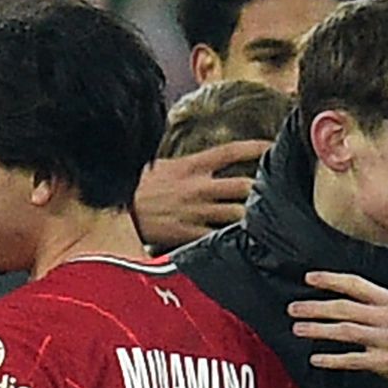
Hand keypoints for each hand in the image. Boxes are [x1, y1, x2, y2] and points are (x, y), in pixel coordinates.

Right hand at [133, 139, 262, 249]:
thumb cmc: (134, 188)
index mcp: (191, 166)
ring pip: (236, 213)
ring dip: (251, 216)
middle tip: (271, 192)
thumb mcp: (159, 166)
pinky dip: (230, 238)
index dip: (256, 148)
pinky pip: (217, 236)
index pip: (231, 151)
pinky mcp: (187, 234)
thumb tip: (199, 161)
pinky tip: (240, 240)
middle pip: (243, 185)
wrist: (116, 211)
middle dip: (261, 189)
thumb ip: (185, 165)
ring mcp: (195, 212)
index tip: (271, 147)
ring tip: (262, 219)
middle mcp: (198, 188)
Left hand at [292, 271, 387, 387]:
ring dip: (318, 329)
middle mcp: (387, 317)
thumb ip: (370, 305)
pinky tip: (315, 358)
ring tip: (297, 329)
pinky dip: (332, 359)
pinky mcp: (384, 361)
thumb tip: (333, 301)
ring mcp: (385, 339)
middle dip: (316, 307)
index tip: (309, 278)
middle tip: (293, 308)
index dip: (331, 280)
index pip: (356, 285)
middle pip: (345, 308)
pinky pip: (352, 359)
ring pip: (346, 331)